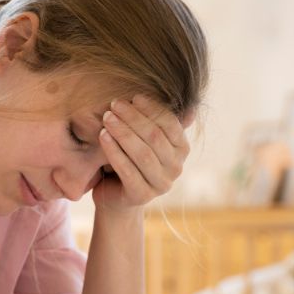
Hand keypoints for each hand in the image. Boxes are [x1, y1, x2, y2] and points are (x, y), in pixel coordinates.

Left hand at [94, 95, 194, 213]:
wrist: (114, 194)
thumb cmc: (130, 158)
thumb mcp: (144, 137)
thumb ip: (157, 121)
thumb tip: (189, 107)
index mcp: (181, 149)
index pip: (170, 124)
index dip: (152, 108)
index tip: (133, 97)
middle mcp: (176, 168)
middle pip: (155, 137)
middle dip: (133, 118)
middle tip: (114, 104)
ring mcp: (161, 184)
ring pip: (143, 154)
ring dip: (123, 132)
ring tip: (107, 118)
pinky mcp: (142, 196)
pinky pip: (128, 171)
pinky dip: (114, 151)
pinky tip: (103, 137)